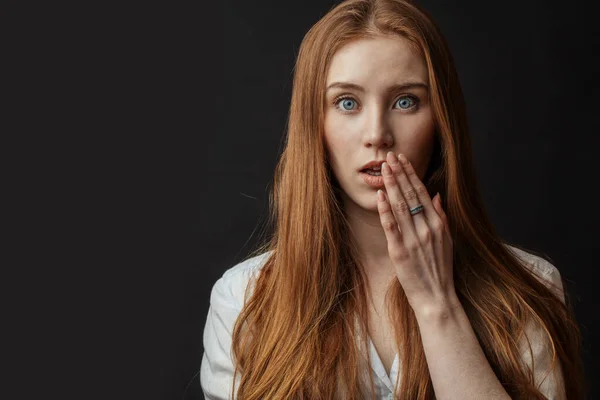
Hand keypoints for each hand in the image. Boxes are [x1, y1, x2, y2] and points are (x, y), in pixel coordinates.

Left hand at [376, 151, 456, 314]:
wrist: (437, 297)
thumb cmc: (441, 270)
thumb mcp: (447, 241)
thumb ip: (441, 217)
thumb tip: (435, 195)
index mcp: (438, 224)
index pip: (422, 192)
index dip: (411, 174)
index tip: (403, 160)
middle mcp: (426, 229)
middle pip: (410, 195)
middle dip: (399, 173)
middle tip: (390, 156)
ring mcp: (413, 240)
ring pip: (400, 206)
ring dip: (391, 185)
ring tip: (384, 168)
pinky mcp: (400, 252)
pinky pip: (391, 226)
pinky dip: (385, 210)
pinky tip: (380, 195)